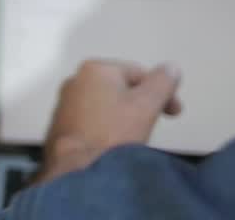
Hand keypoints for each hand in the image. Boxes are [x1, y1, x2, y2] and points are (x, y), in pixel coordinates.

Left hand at [35, 59, 182, 182]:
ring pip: (106, 104)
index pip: (138, 73)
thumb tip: (171, 67)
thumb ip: (162, 82)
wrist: (77, 167)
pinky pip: (92, 119)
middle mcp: (75, 80)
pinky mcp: (60, 124)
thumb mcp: (146, 105)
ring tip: (133, 137)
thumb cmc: (114, 132)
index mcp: (95, 69)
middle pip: (120, 87)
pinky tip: (112, 144)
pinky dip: (106, 126)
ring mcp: (64, 102)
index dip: (161, 92)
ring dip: (124, 116)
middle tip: (154, 124)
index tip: (175, 113)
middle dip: (142, 104)